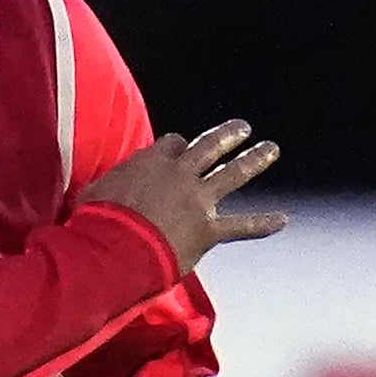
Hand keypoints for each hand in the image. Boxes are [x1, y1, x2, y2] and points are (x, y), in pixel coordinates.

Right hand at [80, 120, 285, 273]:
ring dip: (254, 159)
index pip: (171, 143)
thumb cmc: (97, 221)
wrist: (116, 248)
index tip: (179, 147)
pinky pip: (240, 226)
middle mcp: (180, 174)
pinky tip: (282, 220)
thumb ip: (105, 186)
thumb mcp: (93, 192)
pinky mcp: (208, 230)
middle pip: (209, 146)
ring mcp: (198, 201)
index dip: (177, 146)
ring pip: (232, 174)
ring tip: (271, 149)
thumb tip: (98, 190)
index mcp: (151, 162)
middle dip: (227, 136)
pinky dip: (262, 223)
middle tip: (242, 128)